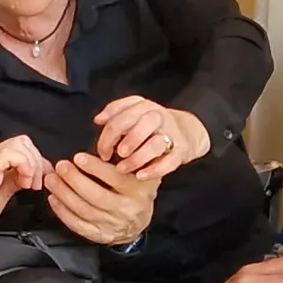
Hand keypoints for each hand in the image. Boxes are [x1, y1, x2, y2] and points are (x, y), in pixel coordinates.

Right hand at [0, 135, 52, 237]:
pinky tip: (24, 183)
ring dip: (32, 165)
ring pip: (19, 145)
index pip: (20, 147)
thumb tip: (33, 174)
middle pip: (22, 142)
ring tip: (29, 185)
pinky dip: (25, 166)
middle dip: (37, 161)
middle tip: (35, 184)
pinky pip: (11, 154)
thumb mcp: (2, 192)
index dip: (36, 161)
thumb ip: (16, 179)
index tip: (40, 180)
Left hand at [44, 149, 158, 246]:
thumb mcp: (140, 173)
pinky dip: (63, 212)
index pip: (115, 178)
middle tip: (60, 166)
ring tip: (52, 179)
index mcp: (137, 191)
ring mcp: (112, 224)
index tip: (78, 157)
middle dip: (74, 180)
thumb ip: (128, 158)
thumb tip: (108, 142)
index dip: (95, 168)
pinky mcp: (99, 235)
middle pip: (96, 195)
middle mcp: (125, 209)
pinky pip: (78, 225)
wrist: (139, 222)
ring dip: (64, 194)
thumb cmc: (136, 191)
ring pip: (84, 210)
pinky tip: (54, 199)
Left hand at [91, 97, 209, 179]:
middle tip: (116, 154)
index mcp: (143, 106)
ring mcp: (171, 134)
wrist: (184, 132)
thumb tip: (98, 120)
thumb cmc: (149, 126)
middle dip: (127, 140)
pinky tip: (140, 176)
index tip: (102, 152)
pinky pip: (169, 162)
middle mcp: (158, 117)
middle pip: (144, 123)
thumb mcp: (132, 113)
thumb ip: (114, 114)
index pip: (123, 114)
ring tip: (122, 168)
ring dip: (137, 157)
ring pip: (156, 144)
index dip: (109, 134)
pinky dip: (154, 170)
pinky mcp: (180, 151)